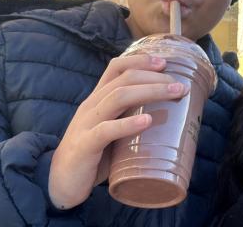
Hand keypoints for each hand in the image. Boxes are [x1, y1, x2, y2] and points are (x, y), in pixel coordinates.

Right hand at [49, 54, 187, 209]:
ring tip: (174, 93)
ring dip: (150, 92)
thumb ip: (131, 116)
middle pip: (124, 80)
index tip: (165, 63)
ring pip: (118, 97)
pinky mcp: (85, 146)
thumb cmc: (95, 153)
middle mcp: (91, 105)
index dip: (140, 60)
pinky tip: (147, 122)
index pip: (116, 67)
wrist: (61, 182)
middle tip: (180, 85)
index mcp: (98, 98)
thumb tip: (171, 111)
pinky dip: (128, 124)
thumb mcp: (113, 127)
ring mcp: (86, 124)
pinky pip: (106, 130)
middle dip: (155, 77)